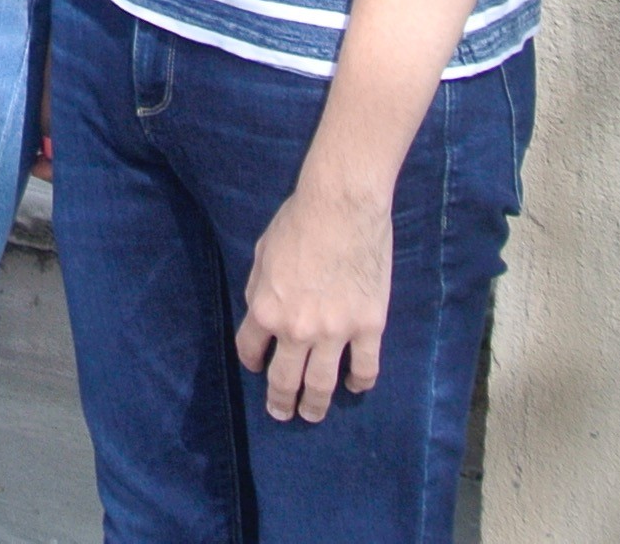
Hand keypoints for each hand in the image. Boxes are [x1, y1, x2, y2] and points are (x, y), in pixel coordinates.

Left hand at [235, 175, 392, 422]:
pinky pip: (365, 368)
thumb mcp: (262, 254)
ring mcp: (335, 331)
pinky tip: (354, 386)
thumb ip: (259, 289)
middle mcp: (296, 329)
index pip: (251, 350)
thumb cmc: (297, 221)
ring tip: (313, 414)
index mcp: (265, 309)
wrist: (341, 206)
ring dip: (315, 405)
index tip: (258, 369)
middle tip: (282, 414)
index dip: (253, 362)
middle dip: (280, 401)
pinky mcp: (369, 326)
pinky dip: (359, 383)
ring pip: (322, 385)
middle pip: (285, 379)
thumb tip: (260, 312)